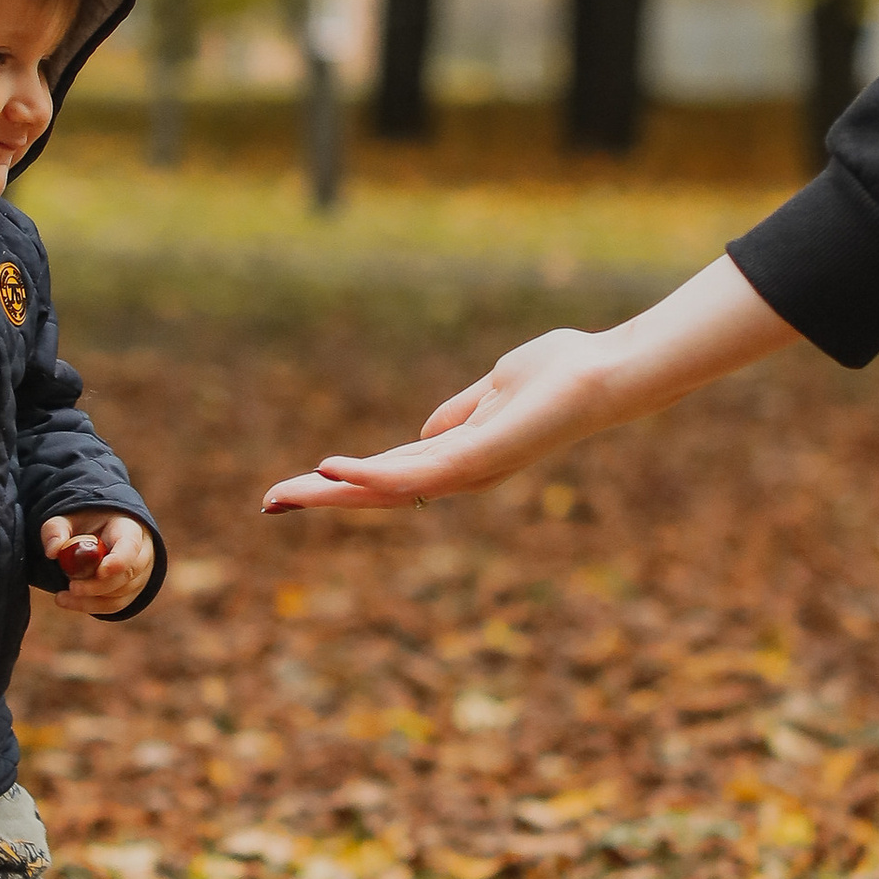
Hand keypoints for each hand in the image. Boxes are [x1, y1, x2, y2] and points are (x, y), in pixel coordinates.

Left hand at [44, 511, 153, 616]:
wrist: (99, 532)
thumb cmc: (84, 523)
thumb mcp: (66, 519)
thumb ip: (56, 530)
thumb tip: (53, 552)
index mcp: (130, 529)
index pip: (131, 547)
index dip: (119, 562)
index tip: (100, 571)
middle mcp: (142, 553)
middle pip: (127, 575)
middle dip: (98, 586)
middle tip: (71, 587)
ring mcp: (140, 575)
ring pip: (120, 595)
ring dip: (90, 598)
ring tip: (62, 593)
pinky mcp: (130, 592)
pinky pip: (113, 606)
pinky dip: (89, 606)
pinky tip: (67, 601)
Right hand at [263, 254, 791, 512]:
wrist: (607, 376)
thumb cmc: (563, 375)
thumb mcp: (496, 388)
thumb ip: (459, 412)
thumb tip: (423, 431)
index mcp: (461, 457)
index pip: (391, 475)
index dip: (345, 481)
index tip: (301, 483)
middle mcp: (461, 473)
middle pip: (379, 492)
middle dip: (325, 498)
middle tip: (271, 504)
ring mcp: (468, 471)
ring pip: (386, 490)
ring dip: (332, 493)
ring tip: (285, 495)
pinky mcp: (476, 460)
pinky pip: (413, 475)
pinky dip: (369, 473)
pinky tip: (332, 468)